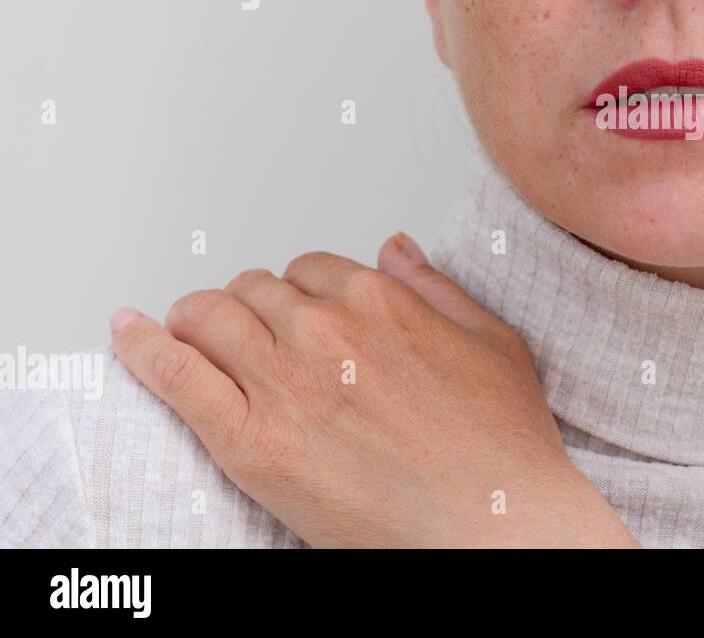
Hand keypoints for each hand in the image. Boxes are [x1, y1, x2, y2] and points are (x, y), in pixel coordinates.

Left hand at [109, 232, 637, 547]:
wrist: (496, 526)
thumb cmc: (503, 445)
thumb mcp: (493, 342)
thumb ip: (437, 287)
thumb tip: (395, 247)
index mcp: (381, 300)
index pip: (308, 268)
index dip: (301, 292)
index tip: (299, 314)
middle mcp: (326, 329)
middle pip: (253, 290)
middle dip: (250, 306)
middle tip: (252, 334)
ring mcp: (284, 384)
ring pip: (207, 318)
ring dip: (196, 320)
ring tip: (190, 332)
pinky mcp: (251, 442)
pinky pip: (177, 376)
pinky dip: (143, 349)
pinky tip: (129, 335)